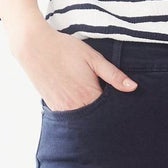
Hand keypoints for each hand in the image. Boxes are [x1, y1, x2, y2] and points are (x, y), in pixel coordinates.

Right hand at [13, 21, 137, 110]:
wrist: (34, 46)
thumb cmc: (65, 49)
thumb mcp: (93, 58)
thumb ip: (114, 75)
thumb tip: (133, 88)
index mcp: (89, 96)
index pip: (110, 112)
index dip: (118, 110)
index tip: (124, 106)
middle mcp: (76, 107)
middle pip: (97, 120)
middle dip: (105, 116)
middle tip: (110, 106)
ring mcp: (63, 109)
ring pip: (83, 121)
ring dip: (91, 115)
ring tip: (94, 103)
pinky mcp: (53, 107)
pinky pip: (70, 117)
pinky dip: (78, 113)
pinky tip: (81, 103)